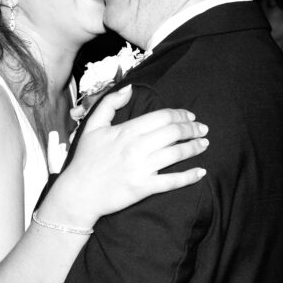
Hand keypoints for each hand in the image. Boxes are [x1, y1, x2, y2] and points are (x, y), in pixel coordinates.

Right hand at [47, 85, 208, 226]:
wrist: (78, 194)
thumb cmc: (85, 160)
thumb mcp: (92, 126)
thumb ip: (109, 103)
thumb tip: (129, 89)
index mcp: (126, 130)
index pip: (162, 117)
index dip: (180, 114)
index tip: (190, 116)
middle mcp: (137, 147)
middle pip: (174, 132)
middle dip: (192, 128)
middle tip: (202, 128)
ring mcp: (141, 168)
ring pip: (177, 154)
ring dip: (195, 147)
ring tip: (204, 144)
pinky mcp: (144, 188)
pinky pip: (172, 181)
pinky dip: (189, 176)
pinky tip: (200, 172)